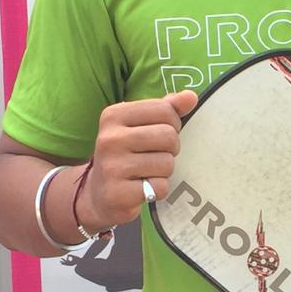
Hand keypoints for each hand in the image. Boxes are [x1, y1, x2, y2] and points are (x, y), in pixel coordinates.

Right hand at [78, 90, 197, 231]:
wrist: (99, 195)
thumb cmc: (126, 155)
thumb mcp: (140, 126)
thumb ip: (166, 109)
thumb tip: (191, 96)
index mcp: (113, 115)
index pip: (164, 110)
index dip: (172, 124)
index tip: (159, 135)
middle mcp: (109, 139)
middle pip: (168, 136)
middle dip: (170, 149)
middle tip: (155, 156)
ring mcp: (111, 167)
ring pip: (166, 163)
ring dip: (164, 171)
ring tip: (146, 172)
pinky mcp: (118, 194)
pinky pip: (160, 187)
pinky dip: (158, 189)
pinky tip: (142, 188)